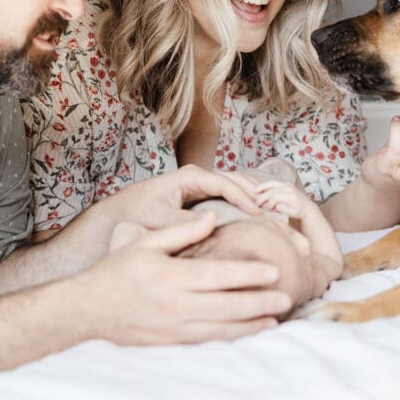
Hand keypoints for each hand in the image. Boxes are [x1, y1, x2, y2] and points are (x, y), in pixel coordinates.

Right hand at [78, 213, 291, 344]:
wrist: (87, 311)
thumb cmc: (116, 272)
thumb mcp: (144, 242)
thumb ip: (181, 231)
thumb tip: (213, 217)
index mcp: (170, 276)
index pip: (218, 275)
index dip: (249, 273)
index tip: (274, 270)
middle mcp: (175, 304)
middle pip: (227, 305)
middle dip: (259, 302)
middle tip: (286, 296)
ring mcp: (173, 328)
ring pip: (221, 329)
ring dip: (251, 324)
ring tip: (275, 318)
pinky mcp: (170, 344)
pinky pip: (208, 343)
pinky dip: (231, 339)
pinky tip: (247, 334)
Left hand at [92, 164, 263, 230]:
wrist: (121, 214)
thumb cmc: (136, 214)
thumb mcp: (157, 219)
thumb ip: (183, 222)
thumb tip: (211, 223)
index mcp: (190, 176)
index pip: (226, 183)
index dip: (245, 198)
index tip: (260, 214)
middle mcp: (198, 176)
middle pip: (237, 181)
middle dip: (258, 194)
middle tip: (279, 212)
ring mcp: (202, 185)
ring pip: (237, 186)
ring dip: (256, 197)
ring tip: (275, 215)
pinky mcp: (202, 197)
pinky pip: (230, 196)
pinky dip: (247, 203)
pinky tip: (260, 218)